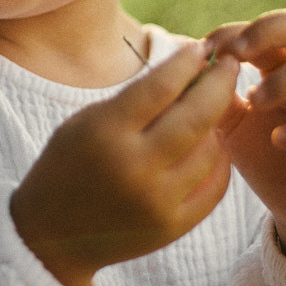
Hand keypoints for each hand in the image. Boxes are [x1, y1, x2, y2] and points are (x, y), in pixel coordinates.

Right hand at [10, 42, 240, 285]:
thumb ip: (137, 98)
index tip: (201, 49)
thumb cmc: (69, 164)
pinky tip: (213, 145)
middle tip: (232, 66)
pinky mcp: (172, 226)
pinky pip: (215, 186)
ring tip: (213, 110)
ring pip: (210, 150)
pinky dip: (219, 161)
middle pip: (196, 116)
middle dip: (220, 84)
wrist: (53, 235)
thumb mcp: (89, 121)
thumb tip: (194, 70)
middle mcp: (135, 167)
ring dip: (218, 124)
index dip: (187, 63)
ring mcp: (157, 201)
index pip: (161, 86)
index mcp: (107, 133)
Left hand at [205, 10, 285, 285]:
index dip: (238, 31)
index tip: (205, 51)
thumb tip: (192, 63)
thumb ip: (214, 94)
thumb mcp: (230, 123)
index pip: (273, 27)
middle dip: (270, 31)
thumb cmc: (266, 158)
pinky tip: (278, 140)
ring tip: (255, 100)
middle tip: (235, 54)